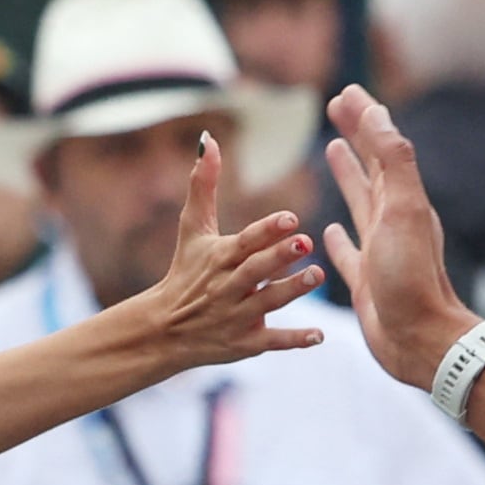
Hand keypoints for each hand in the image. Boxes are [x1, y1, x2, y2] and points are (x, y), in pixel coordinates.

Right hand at [126, 133, 327, 374]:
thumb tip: (209, 140)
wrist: (164, 329)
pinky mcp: (246, 344)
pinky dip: (295, 341)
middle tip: (307, 243)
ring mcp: (237, 317)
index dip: (266, 230)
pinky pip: (272, 343)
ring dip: (292, 291)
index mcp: (219, 257)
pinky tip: (320, 336)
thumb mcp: (192, 228)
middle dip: (279, 258)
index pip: (245, 241)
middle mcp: (228, 287)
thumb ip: (203, 185)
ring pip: (267, 304)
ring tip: (318, 276)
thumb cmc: (185, 271)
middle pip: (256, 271)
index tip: (290, 218)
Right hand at [315, 84, 472, 392]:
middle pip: (371, 167)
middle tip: (336, 107)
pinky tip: (328, 230)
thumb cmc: (413, 278)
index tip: (346, 91)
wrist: (422, 341)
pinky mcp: (366, 282)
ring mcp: (379, 251)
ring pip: (359, 203)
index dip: (365, 117)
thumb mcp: (404, 210)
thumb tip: (377, 113)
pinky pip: (348, 252)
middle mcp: (393, 221)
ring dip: (347, 176)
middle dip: (356, 135)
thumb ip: (393, 161)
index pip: (382, 146)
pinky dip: (338, 238)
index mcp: (403, 201)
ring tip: (332, 151)